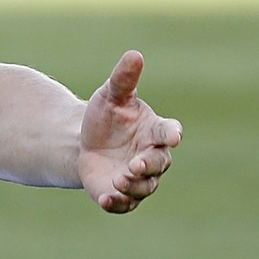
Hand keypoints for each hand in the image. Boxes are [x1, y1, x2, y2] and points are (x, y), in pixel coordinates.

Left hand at [77, 51, 181, 212]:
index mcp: (155, 130)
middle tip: (134, 164)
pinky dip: (117, 203)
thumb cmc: (106, 117)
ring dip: (134, 185)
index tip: (173, 137)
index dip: (171, 134)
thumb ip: (124, 79)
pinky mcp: (122, 194)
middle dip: (148, 165)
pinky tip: (106, 199)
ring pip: (145, 186)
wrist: (85, 143)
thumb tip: (134, 54)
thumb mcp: (111, 95)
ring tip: (120, 179)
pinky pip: (125, 203)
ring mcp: (139, 178)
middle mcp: (151, 156)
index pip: (169, 132)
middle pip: (159, 164)